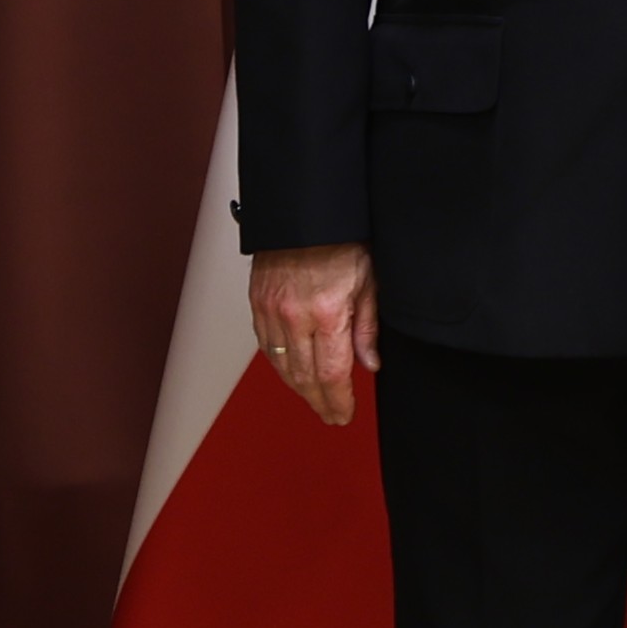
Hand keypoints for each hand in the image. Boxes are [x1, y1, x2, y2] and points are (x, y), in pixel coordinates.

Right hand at [250, 243, 377, 428]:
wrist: (305, 212)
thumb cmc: (340, 238)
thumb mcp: (369, 281)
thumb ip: (367, 327)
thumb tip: (369, 363)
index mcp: (326, 313)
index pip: (331, 375)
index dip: (338, 401)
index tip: (344, 414)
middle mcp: (294, 315)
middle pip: (304, 378)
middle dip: (319, 402)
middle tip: (331, 415)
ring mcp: (271, 310)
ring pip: (281, 366)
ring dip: (299, 388)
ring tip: (315, 399)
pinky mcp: (257, 303)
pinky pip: (266, 346)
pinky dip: (280, 365)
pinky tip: (292, 372)